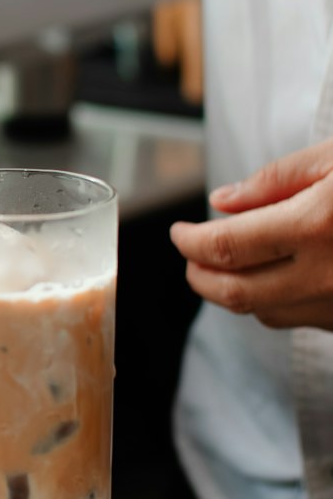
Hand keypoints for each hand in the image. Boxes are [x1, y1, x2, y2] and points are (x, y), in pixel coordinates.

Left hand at [169, 139, 332, 329]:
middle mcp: (326, 274)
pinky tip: (277, 276)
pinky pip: (299, 319)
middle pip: (235, 291)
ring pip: (264, 313)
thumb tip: (223, 201)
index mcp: (317, 225)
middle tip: (191, 256)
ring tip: (228, 265)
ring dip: (235, 291)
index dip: (191, 242)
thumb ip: (276, 179)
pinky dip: (275, 300)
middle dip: (200, 275)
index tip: (180, 233)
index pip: (226, 246)